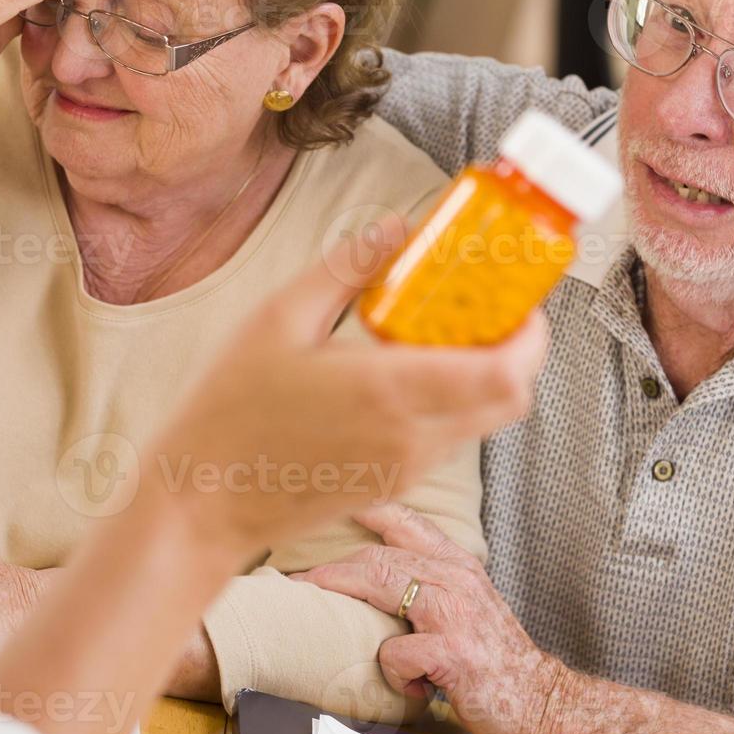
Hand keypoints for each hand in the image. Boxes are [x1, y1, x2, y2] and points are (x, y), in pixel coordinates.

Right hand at [146, 228, 549, 558]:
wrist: (202, 503)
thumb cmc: (229, 412)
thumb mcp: (277, 319)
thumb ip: (346, 269)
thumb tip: (395, 230)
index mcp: (390, 392)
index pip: (506, 372)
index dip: (531, 333)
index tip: (519, 296)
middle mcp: (411, 438)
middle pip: (510, 398)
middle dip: (517, 349)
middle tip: (490, 306)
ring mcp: (405, 469)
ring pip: (482, 420)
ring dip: (483, 375)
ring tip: (444, 331)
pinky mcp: (392, 485)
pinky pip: (447, 438)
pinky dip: (451, 400)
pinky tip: (406, 371)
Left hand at [294, 503, 568, 733]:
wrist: (541, 704)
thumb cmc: (496, 660)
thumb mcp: (468, 605)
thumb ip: (431, 582)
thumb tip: (376, 575)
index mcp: (457, 566)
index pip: (406, 522)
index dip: (366, 506)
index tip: (333, 499)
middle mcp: (455, 580)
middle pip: (378, 556)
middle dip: (332, 568)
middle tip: (299, 581)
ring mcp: (454, 614)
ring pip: (380, 584)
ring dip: (341, 596)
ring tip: (317, 613)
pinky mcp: (451, 653)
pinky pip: (394, 651)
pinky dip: (392, 671)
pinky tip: (410, 685)